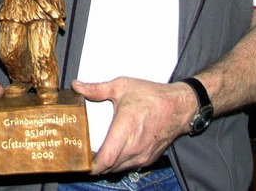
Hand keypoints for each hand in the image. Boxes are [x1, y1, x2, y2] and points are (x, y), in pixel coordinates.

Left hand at [72, 77, 194, 174]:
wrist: (178, 106)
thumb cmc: (150, 96)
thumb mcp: (121, 86)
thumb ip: (96, 89)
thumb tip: (77, 86)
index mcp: (126, 129)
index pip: (107, 158)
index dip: (93, 165)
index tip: (82, 162)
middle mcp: (135, 147)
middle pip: (111, 167)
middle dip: (97, 165)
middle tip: (84, 156)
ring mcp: (143, 155)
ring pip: (120, 168)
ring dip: (108, 165)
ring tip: (97, 155)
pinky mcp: (150, 158)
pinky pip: (131, 165)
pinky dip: (120, 163)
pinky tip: (114, 153)